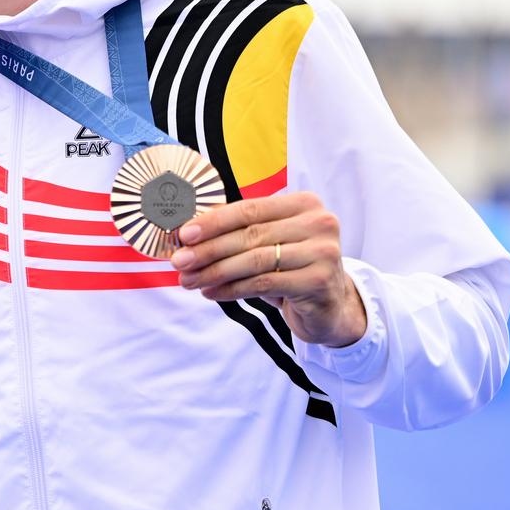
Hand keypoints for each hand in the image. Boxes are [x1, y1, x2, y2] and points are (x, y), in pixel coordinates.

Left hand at [168, 192, 366, 347]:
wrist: (329, 305)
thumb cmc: (291, 268)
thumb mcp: (270, 243)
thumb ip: (240, 232)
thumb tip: (188, 234)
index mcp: (304, 203)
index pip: (250, 209)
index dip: (214, 221)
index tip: (183, 234)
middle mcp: (319, 223)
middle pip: (250, 235)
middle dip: (208, 249)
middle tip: (179, 261)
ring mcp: (324, 252)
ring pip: (254, 260)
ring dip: (215, 271)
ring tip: (189, 280)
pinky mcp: (319, 281)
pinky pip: (264, 284)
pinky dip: (232, 289)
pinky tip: (211, 292)